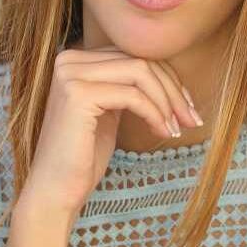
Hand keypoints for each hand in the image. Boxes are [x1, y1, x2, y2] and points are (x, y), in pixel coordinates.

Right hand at [19, 47, 202, 218]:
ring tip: (177, 129)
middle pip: (140, 60)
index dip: (167, 79)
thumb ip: (126, 87)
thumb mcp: (109, 112)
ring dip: (167, 102)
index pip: (133, 55)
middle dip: (173, 90)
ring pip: (141, 72)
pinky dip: (155, 114)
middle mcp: (68, 59)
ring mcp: (70, 75)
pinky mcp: (77, 95)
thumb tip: (169, 75)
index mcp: (75, 60)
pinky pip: (133, 95)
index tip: (186, 108)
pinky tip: (162, 133)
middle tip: (191, 120)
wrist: (55, 191)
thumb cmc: (83, 158)